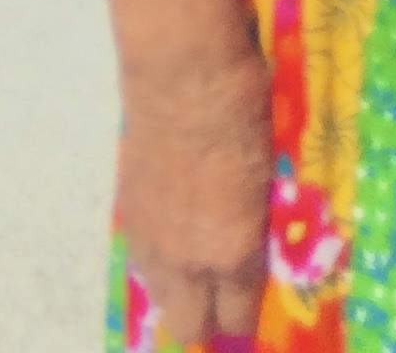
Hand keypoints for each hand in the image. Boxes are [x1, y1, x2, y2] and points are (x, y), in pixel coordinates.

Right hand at [115, 54, 271, 348]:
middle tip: (224, 299)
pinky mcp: (128, 214)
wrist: (183, 72)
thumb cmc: (245, 106)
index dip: (246, 322)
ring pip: (160, 297)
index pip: (237, 317)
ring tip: (198, 270)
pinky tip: (172, 238)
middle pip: (188, 324)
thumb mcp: (268, 172)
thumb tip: (258, 242)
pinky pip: (142, 262)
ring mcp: (151, 240)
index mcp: (233, 250)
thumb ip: (258, 221)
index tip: (253, 315)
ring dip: (179, 291)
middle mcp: (187, 259)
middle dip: (207, 320)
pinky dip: (158, 261)